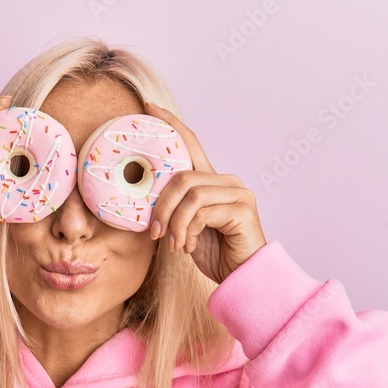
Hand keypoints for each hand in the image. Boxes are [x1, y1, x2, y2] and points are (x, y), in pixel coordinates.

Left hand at [143, 101, 266, 283]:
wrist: (241, 278)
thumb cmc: (213, 254)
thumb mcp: (184, 228)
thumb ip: (173, 210)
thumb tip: (144, 204)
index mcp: (210, 182)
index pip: (189, 144)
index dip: (170, 124)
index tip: (148, 108)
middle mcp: (226, 182)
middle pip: (182, 177)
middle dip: (161, 207)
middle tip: (154, 232)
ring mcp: (237, 193)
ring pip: (191, 194)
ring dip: (174, 222)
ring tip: (173, 244)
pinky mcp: (242, 209)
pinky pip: (203, 211)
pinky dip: (188, 231)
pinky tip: (188, 247)